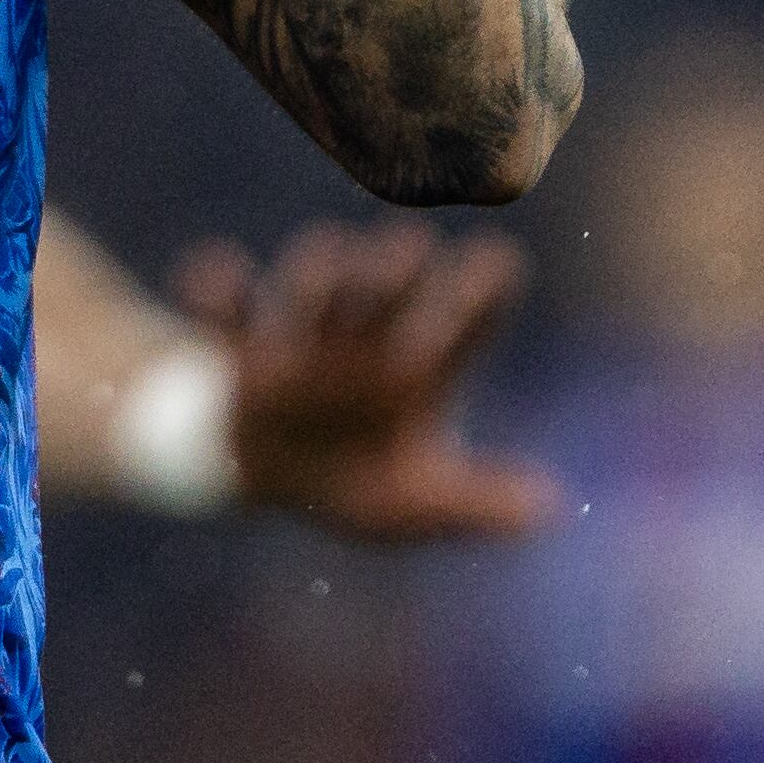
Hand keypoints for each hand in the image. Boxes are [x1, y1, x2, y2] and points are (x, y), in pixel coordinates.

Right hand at [176, 218, 556, 543]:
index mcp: (422, 362)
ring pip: (311, 283)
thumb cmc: (359, 482)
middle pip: (385, 284)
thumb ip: (476, 505)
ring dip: (319, 273)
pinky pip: (224, 306)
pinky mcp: (241, 348)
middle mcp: (369, 334)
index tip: (500, 269)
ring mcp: (304, 334)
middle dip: (394, 267)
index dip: (482, 290)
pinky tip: (218, 270)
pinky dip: (215, 285)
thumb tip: (549, 511)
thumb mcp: (418, 506)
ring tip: (329, 261)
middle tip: (409, 250)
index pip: (463, 313)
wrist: (270, 480)